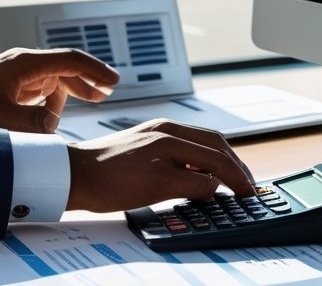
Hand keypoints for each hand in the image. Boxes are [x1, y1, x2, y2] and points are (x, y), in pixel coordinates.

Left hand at [0, 47, 118, 133]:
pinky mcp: (10, 86)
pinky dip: (55, 97)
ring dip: (74, 88)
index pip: (70, 59)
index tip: (113, 80)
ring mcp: (17, 74)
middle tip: (110, 90)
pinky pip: (41, 88)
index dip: (94, 70)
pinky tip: (58, 111)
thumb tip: (55, 120)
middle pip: (66, 66)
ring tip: (93, 99)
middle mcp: (23, 64)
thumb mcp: (2, 120)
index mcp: (25, 64)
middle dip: (88, 78)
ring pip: (55, 77)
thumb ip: (35, 121)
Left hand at [66, 119, 255, 211]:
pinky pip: (186, 148)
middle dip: (234, 164)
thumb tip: (215, 186)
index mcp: (171, 136)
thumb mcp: (155, 187)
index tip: (249, 192)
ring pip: (201, 144)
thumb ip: (191, 185)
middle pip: (214, 143)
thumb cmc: (107, 180)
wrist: (71, 174)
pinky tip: (200, 175)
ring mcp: (157, 133)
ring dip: (219, 162)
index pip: (216, 155)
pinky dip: (201, 162)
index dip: (236, 175)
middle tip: (247, 185)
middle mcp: (167, 129)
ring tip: (230, 181)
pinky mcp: (148, 142)